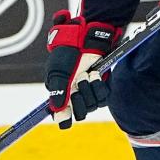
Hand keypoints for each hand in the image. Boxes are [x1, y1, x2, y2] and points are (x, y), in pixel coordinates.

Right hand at [43, 11, 119, 128]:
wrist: (86, 40)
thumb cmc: (68, 54)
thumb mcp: (58, 71)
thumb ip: (58, 91)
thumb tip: (57, 111)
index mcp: (60, 95)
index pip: (61, 116)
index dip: (63, 118)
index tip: (65, 119)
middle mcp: (74, 97)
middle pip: (80, 114)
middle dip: (79, 98)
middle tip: (77, 81)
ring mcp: (88, 94)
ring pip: (92, 106)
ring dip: (89, 88)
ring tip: (86, 74)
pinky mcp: (100, 89)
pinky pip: (103, 98)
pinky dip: (99, 85)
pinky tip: (95, 74)